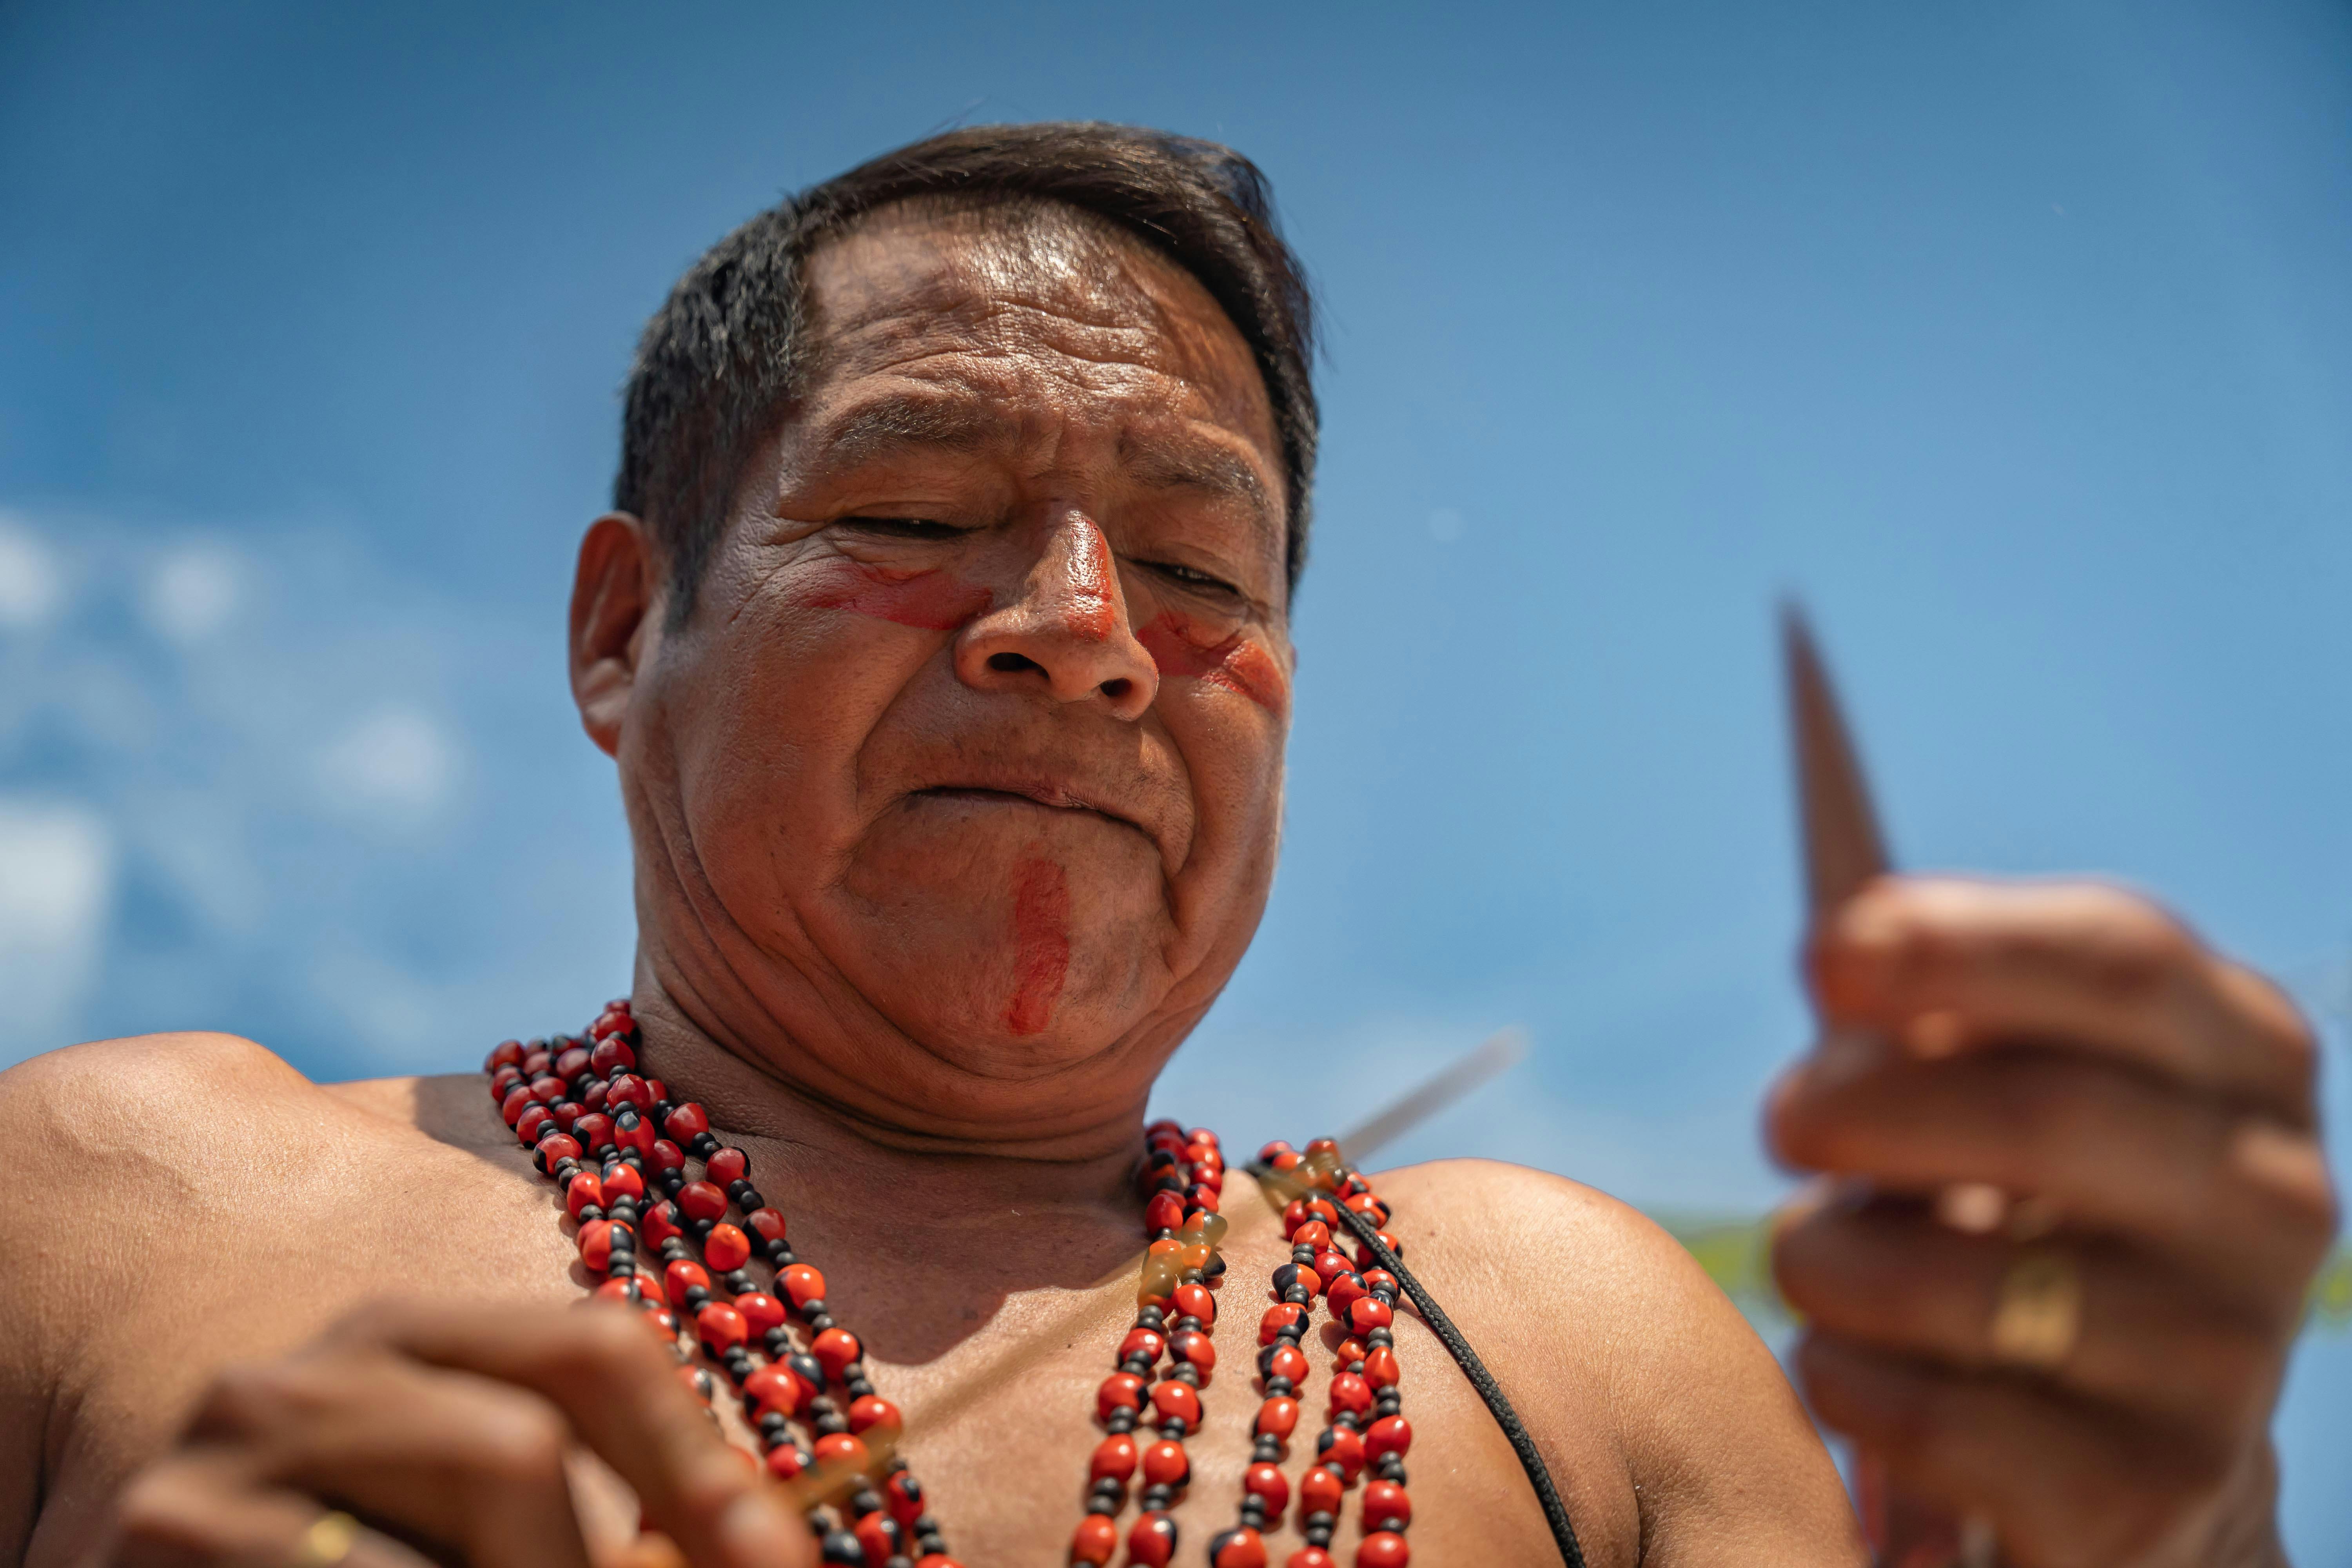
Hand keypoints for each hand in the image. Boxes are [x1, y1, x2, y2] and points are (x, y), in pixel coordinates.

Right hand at [108, 1299, 813, 1567]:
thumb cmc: (350, 1549)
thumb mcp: (461, 1510)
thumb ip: (583, 1516)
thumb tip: (753, 1548)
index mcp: (404, 1335)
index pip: (592, 1347)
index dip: (697, 1458)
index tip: (775, 1555)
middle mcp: (303, 1380)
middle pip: (517, 1451)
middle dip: (607, 1563)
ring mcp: (211, 1478)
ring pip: (452, 1537)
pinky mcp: (153, 1548)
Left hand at [1768, 877, 2336, 1567]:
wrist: (2099, 1425)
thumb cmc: (2010, 1195)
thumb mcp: (1991, 1068)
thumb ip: (1929, 985)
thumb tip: (1832, 914)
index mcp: (2243, 1056)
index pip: (2122, 957)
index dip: (1960, 944)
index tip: (1825, 959)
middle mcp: (2270, 1197)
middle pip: (2050, 1112)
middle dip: (1872, 1109)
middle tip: (1782, 1122)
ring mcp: (2230, 1356)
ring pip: (1977, 1286)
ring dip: (1836, 1263)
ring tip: (1812, 1262)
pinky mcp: (2154, 1492)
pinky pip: (1940, 1421)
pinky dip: (1846, 1382)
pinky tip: (1845, 1369)